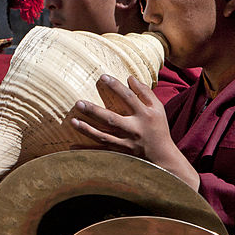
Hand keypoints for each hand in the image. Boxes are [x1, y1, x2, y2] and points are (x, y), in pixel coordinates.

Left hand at [71, 75, 198, 190]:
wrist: (163, 157)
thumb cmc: (159, 128)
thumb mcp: (158, 108)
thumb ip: (145, 92)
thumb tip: (130, 78)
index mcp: (144, 115)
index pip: (129, 97)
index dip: (116, 86)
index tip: (102, 76)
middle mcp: (134, 129)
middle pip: (111, 119)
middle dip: (94, 111)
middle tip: (78, 103)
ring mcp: (126, 143)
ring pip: (103, 136)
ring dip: (87, 130)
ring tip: (72, 121)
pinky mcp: (120, 154)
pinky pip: (101, 152)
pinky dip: (87, 150)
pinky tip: (72, 146)